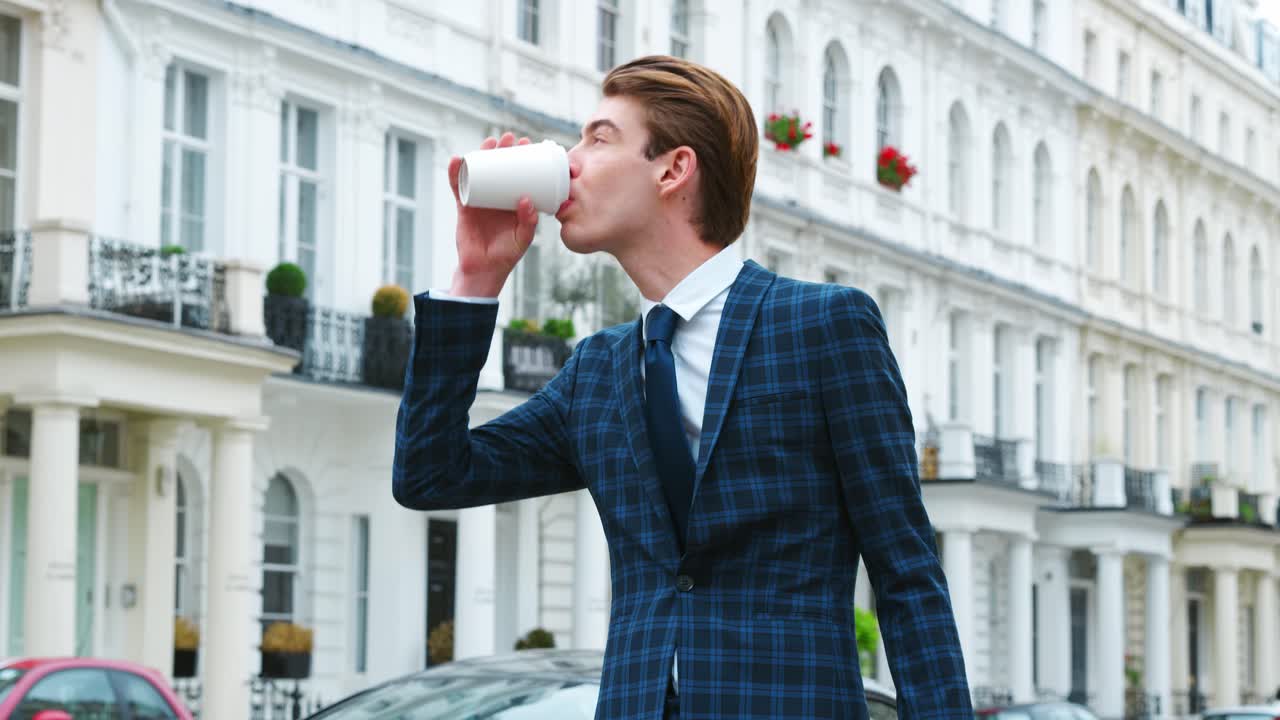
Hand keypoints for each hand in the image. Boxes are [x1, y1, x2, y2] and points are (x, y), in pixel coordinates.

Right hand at [447, 132, 538, 296]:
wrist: (483, 270)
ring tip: (488, 143)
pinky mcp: (464, 206)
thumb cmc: (506, 255)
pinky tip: (455, 161)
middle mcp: (497, 197)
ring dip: (481, 155)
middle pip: (499, 168)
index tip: (527, 144)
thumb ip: (527, 222)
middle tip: (509, 138)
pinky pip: (458, 187)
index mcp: (513, 202)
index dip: (522, 158)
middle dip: (503, 151)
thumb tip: (526, 199)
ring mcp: (480, 200)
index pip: (519, 174)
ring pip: (480, 172)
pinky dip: (455, 174)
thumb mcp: (522, 239)